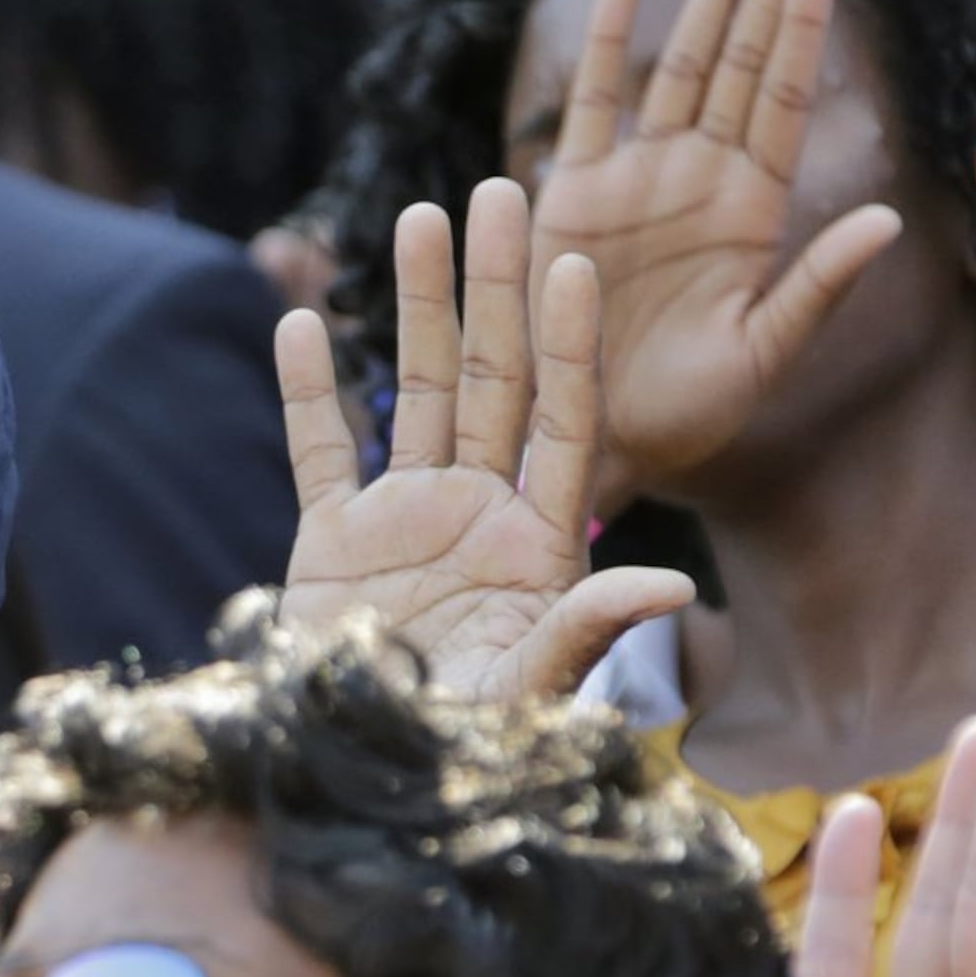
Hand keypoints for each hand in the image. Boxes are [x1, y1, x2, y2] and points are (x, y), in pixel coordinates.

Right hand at [276, 179, 695, 701]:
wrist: (367, 784)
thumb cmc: (471, 751)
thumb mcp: (537, 689)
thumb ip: (590, 626)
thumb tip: (675, 586)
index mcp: (541, 540)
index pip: (564, 417)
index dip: (571, 341)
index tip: (576, 263)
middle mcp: (478, 513)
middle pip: (494, 378)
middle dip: (496, 286)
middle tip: (500, 192)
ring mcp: (405, 521)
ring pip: (413, 391)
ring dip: (414, 306)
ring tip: (416, 216)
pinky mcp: (333, 543)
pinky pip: (320, 452)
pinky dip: (308, 391)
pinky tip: (300, 319)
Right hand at [529, 0, 905, 482]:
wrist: (593, 441)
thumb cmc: (687, 418)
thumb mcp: (764, 356)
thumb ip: (819, 285)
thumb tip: (889, 221)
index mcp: (755, 211)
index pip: (788, 96)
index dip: (804, 25)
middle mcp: (702, 178)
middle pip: (744, 57)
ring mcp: (640, 179)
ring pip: (681, 63)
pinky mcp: (575, 194)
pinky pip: (594, 102)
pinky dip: (605, 42)